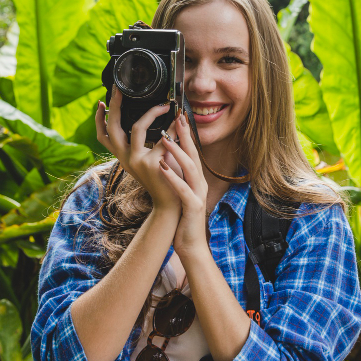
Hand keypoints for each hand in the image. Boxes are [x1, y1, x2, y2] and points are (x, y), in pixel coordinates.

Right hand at [95, 87, 182, 212]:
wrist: (170, 204)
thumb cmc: (164, 180)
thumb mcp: (150, 160)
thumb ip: (149, 143)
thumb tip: (153, 118)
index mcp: (123, 157)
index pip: (104, 136)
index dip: (99, 119)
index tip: (101, 102)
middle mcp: (125, 158)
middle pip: (113, 127)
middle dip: (115, 105)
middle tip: (119, 90)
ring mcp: (137, 161)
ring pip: (138, 127)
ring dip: (152, 112)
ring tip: (165, 106)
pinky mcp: (153, 163)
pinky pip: (164, 138)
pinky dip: (173, 128)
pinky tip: (180, 121)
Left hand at [158, 111, 210, 257]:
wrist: (192, 245)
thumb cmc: (183, 218)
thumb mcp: (180, 191)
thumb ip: (177, 175)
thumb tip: (166, 158)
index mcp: (195, 179)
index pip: (191, 152)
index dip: (186, 133)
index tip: (179, 115)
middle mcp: (199, 183)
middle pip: (193, 154)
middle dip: (185, 134)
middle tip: (178, 115)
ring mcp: (197, 194)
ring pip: (190, 168)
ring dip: (177, 151)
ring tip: (165, 137)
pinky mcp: (192, 207)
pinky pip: (183, 189)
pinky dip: (172, 177)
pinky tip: (161, 167)